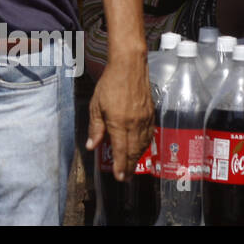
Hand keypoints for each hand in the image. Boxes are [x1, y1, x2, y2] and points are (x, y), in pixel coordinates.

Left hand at [87, 53, 153, 180]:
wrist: (129, 67)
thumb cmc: (109, 84)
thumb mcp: (96, 105)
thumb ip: (95, 127)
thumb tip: (92, 145)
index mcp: (119, 123)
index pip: (120, 150)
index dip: (120, 165)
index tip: (119, 177)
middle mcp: (134, 124)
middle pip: (133, 151)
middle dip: (129, 166)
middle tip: (125, 177)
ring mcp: (145, 120)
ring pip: (142, 145)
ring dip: (136, 157)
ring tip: (130, 165)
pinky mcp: (151, 114)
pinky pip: (149, 135)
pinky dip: (144, 145)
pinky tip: (140, 148)